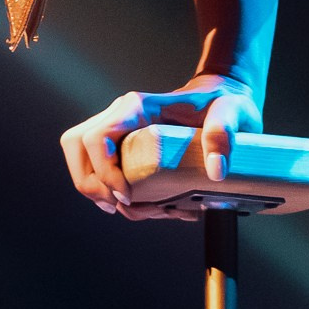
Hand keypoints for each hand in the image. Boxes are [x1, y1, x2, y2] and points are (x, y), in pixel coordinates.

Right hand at [60, 77, 261, 221]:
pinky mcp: (122, 145)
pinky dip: (114, 195)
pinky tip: (147, 207)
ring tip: (141, 210)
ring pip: (83, 162)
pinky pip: (100, 171)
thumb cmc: (225, 103)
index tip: (129, 197)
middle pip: (76, 147)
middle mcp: (120, 116)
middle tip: (121, 205)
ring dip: (102, 193)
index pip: (97, 138)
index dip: (104, 172)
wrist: (223, 99)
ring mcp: (118, 130)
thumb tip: (215, 170)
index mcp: (137, 107)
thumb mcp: (232, 112)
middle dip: (91, 184)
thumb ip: (223, 133)